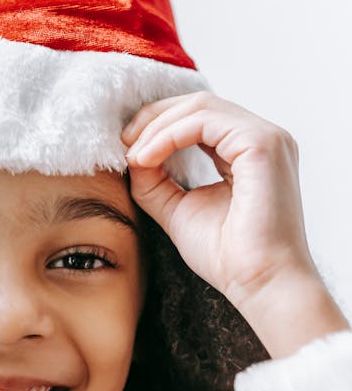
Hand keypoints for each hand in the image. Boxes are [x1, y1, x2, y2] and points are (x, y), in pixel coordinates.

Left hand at [122, 92, 346, 356]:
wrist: (260, 285)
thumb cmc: (229, 258)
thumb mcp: (179, 209)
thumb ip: (156, 180)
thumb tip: (132, 154)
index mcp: (249, 152)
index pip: (200, 118)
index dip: (159, 125)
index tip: (127, 148)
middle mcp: (263, 139)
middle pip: (198, 104)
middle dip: (154, 118)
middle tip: (123, 143)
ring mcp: (267, 138)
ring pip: (200, 107)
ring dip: (157, 127)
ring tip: (133, 155)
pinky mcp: (262, 144)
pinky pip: (204, 121)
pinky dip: (168, 135)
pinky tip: (146, 158)